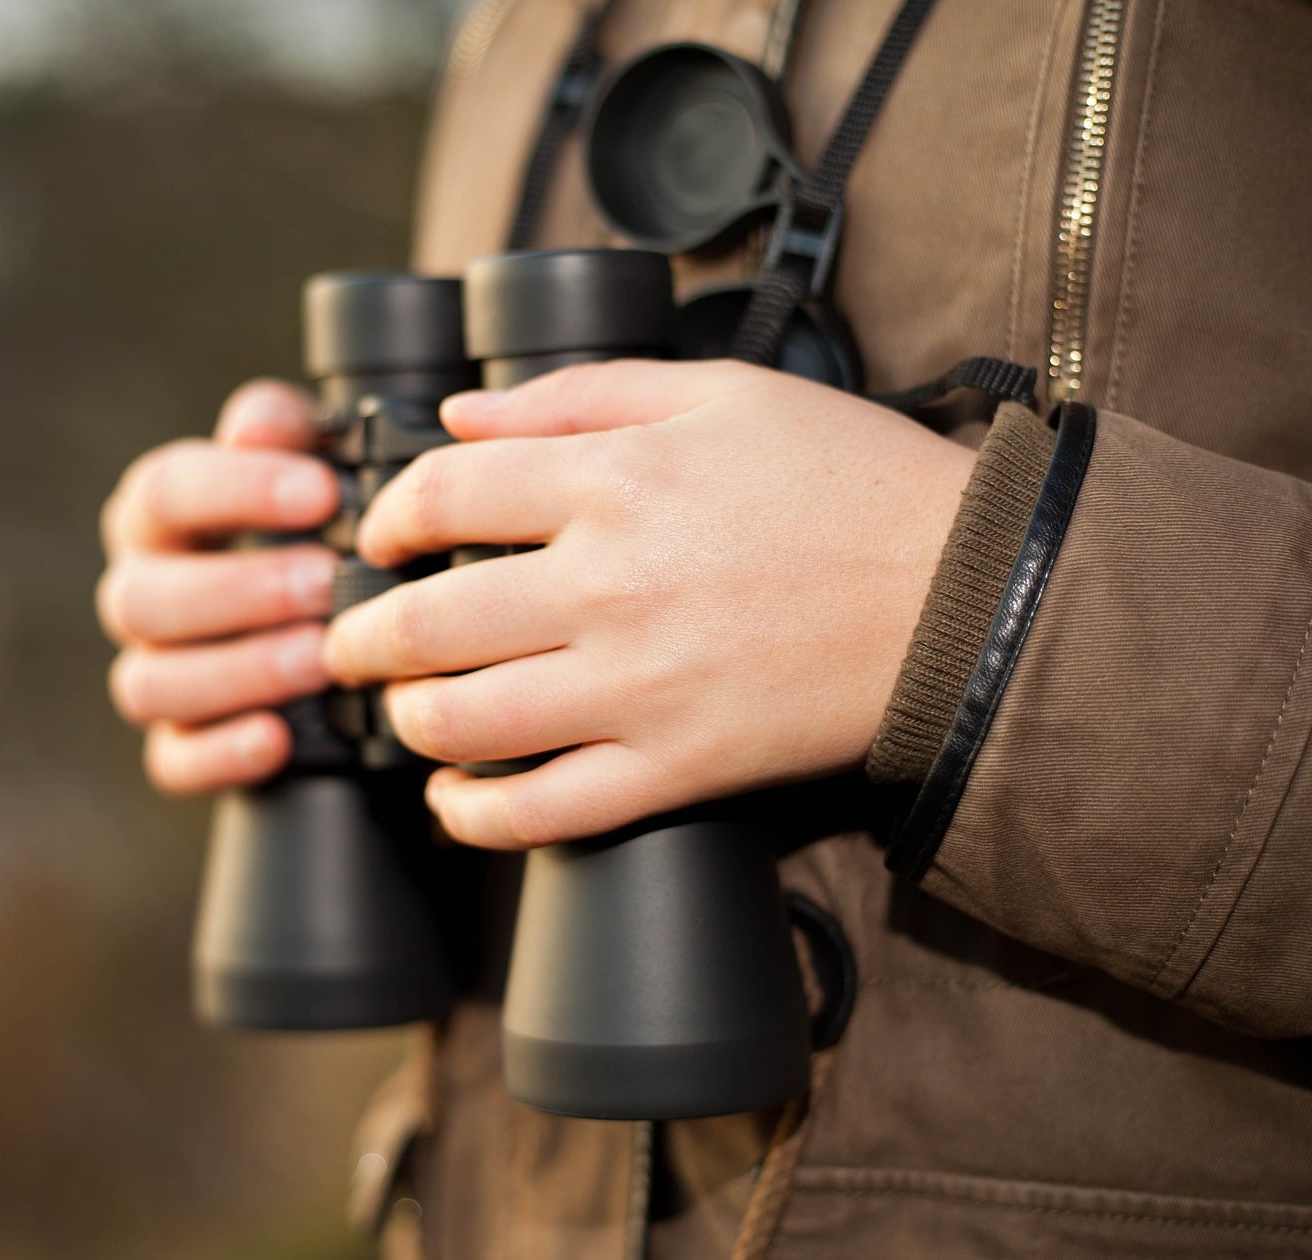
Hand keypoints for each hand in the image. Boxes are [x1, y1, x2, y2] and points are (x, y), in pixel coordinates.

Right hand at [97, 379, 338, 792]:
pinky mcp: (180, 745)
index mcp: (158, 519)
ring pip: (150, 685)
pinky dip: (223, 754)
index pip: (163, 493)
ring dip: (239, 671)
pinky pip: (174, 761)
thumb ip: (281, 431)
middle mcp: (140, 596)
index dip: (239, 490)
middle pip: (146, 598)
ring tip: (320, 657)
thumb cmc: (310, 527)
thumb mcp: (303, 462)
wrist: (329, 615)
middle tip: (328, 583)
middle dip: (241, 591)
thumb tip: (264, 426)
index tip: (323, 491)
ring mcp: (154, 673)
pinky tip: (278, 738)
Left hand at [323, 359, 976, 849]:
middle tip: (349, 642)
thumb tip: (458, 416)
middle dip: (361, 636)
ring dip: (408, 720)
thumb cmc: (848, 481)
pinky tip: (456, 800)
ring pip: (464, 722)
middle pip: (426, 621)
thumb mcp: (719, 392)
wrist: (962, 594)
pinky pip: (544, 810)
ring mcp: (638, 688)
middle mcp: (608, 585)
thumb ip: (577, 394)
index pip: (441, 498)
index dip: (386, 517)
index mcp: (613, 478)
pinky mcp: (677, 768)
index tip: (380, 537)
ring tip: (405, 710)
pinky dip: (477, 815)